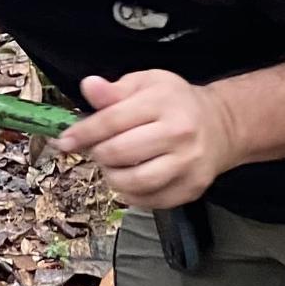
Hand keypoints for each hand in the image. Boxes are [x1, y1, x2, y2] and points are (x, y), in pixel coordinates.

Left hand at [61, 69, 236, 208]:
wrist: (220, 125)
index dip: (83, 133)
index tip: (64, 141)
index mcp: (164, 102)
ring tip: (113, 166)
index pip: (112, 121)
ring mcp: (188, 164)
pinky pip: (149, 201)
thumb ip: (115, 90)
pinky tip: (131, 180)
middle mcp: (179, 133)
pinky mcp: (191, 189)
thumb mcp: (146, 84)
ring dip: (113, 177)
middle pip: (120, 153)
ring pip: (135, 182)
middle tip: (98, 150)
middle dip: (99, 154)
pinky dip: (131, 194)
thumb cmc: (175, 102)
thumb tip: (88, 86)